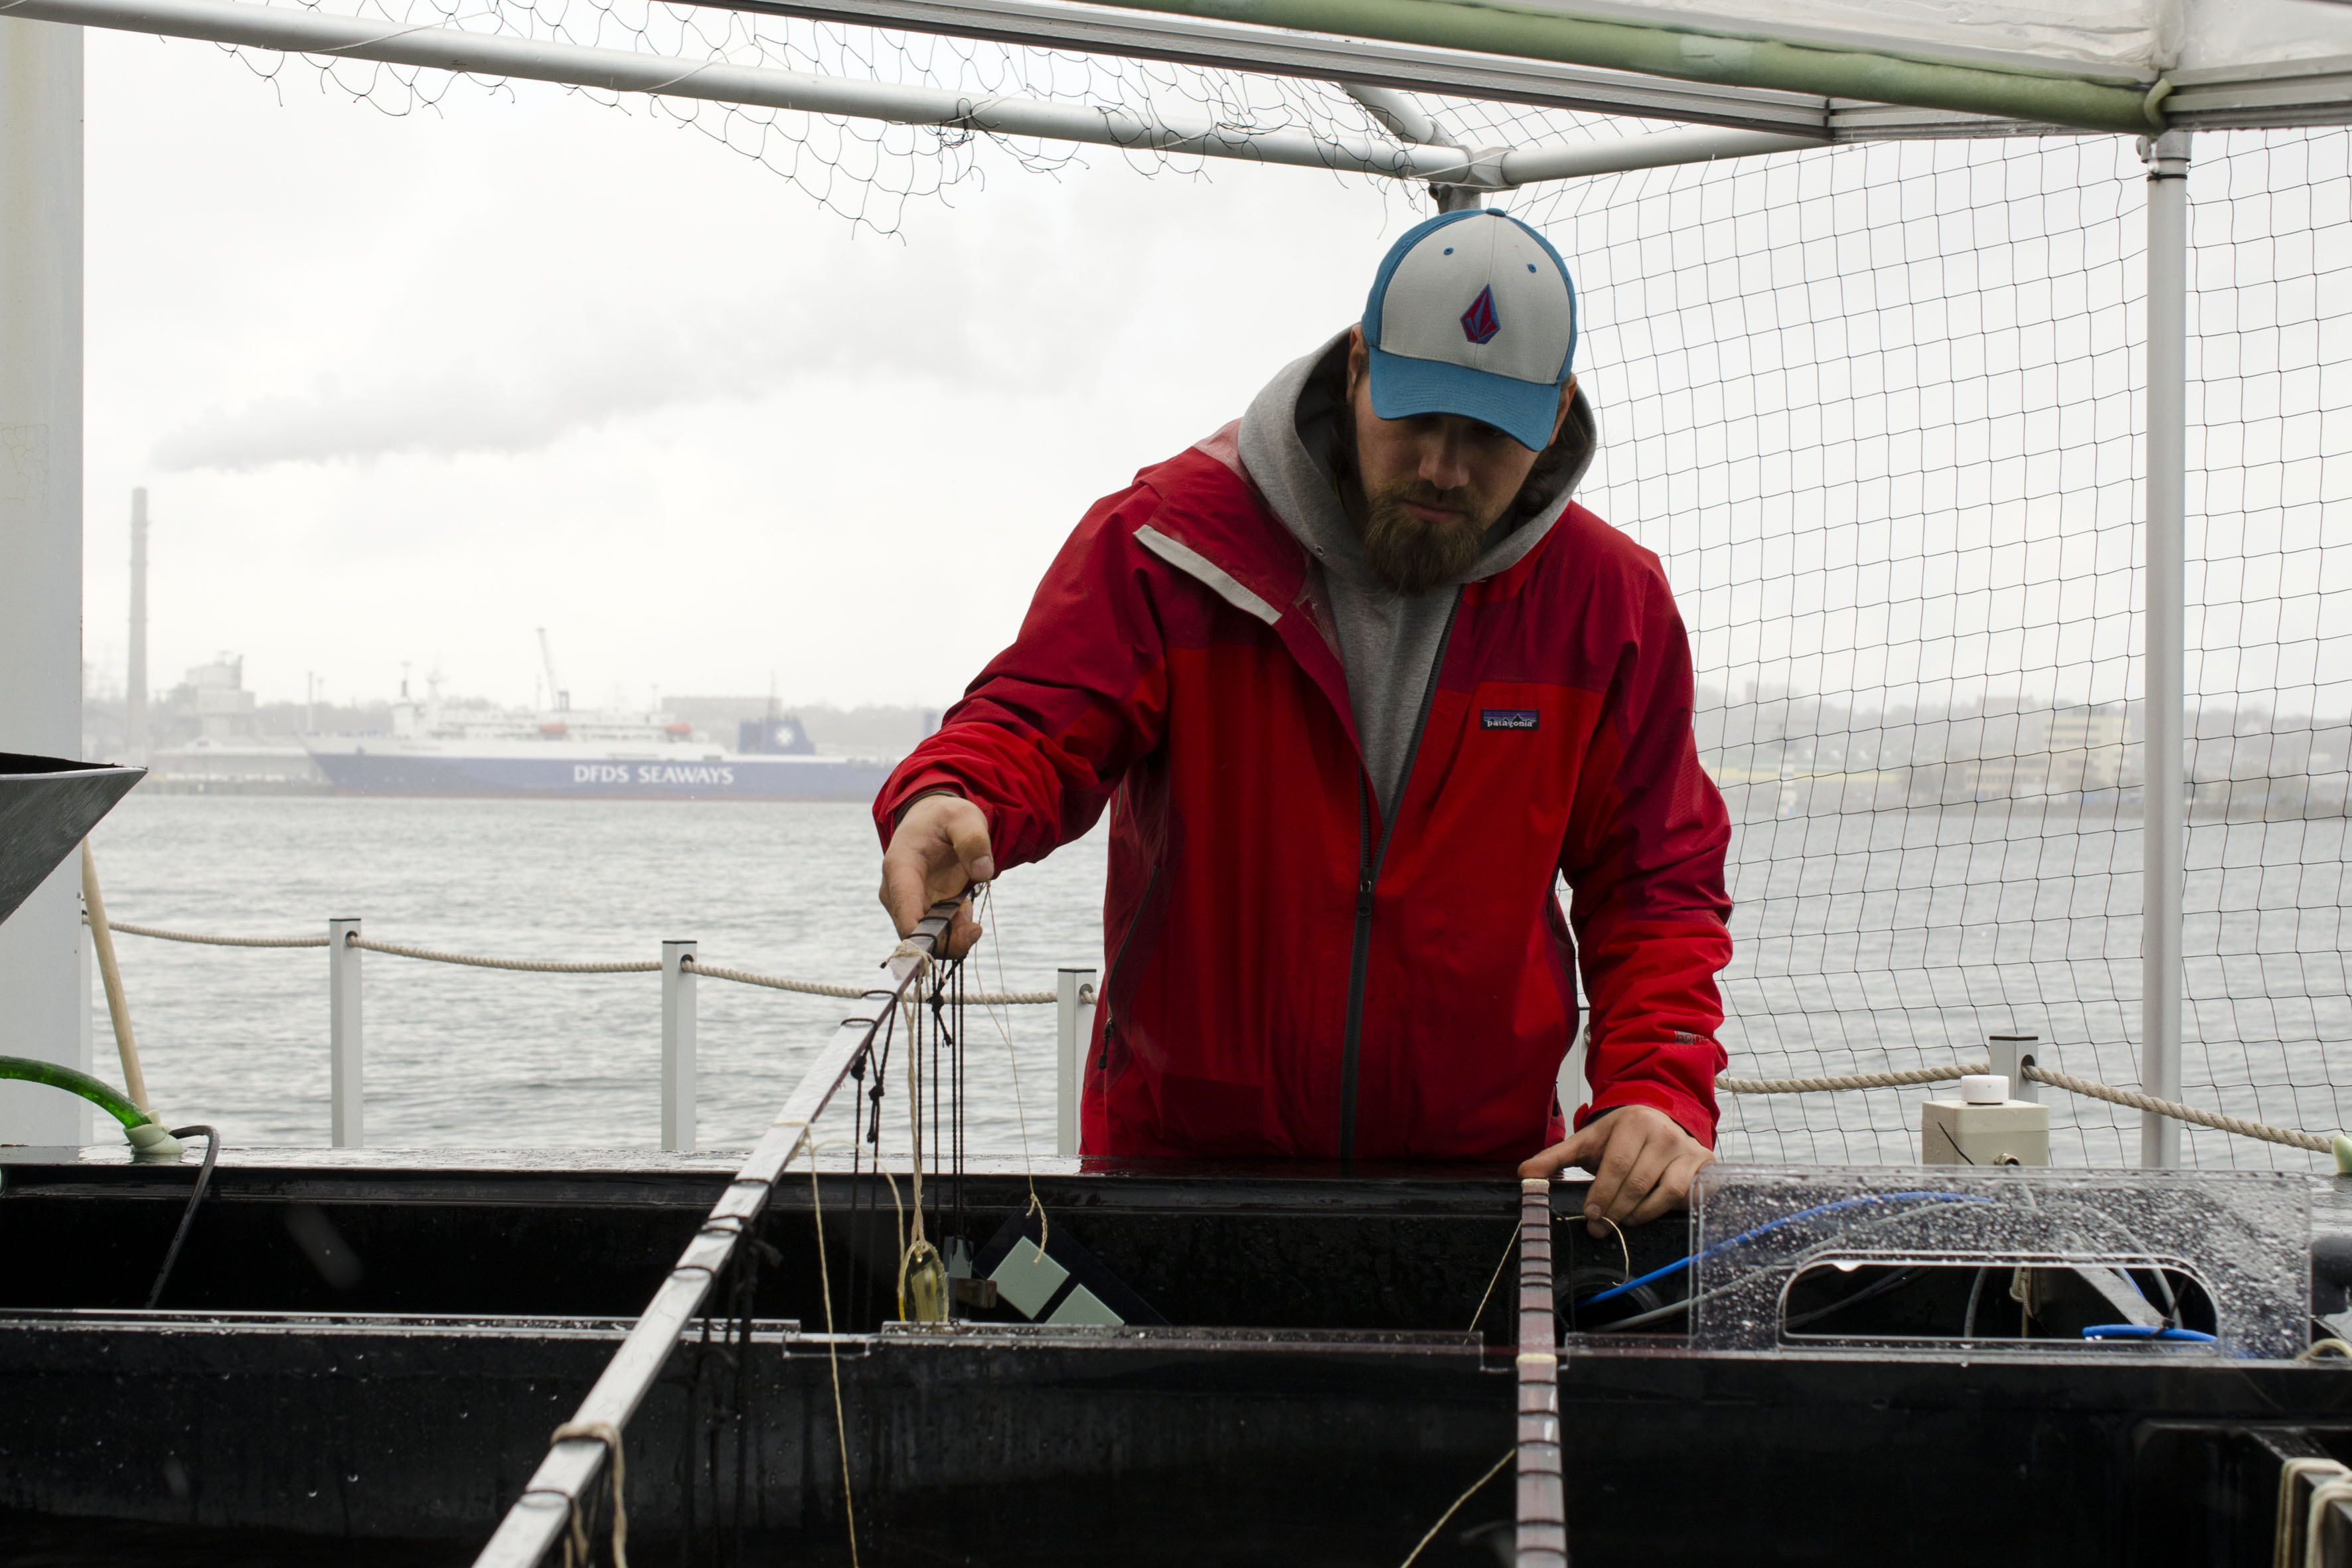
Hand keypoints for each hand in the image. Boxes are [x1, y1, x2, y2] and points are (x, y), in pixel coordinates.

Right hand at [878, 793, 992, 958]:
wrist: (933, 821)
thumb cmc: (944, 818)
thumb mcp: (964, 817)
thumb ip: (973, 840)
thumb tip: (983, 872)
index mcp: (900, 867)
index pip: (905, 911)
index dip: (925, 936)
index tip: (963, 938)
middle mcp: (896, 892)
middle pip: (917, 934)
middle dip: (951, 939)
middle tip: (976, 927)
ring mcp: (905, 904)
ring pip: (928, 938)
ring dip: (955, 934)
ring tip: (967, 904)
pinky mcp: (919, 912)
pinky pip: (937, 933)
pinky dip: (955, 929)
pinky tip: (963, 906)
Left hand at [1519, 1104, 1713, 1237]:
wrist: (1662, 1118)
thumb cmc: (1621, 1135)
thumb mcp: (1588, 1141)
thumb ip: (1555, 1157)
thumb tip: (1524, 1174)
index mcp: (1633, 1123)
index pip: (1616, 1165)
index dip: (1602, 1194)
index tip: (1589, 1215)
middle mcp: (1664, 1133)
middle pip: (1638, 1182)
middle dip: (1615, 1210)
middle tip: (1599, 1228)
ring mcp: (1687, 1148)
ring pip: (1665, 1192)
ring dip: (1641, 1213)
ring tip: (1624, 1221)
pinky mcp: (1704, 1165)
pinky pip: (1687, 1196)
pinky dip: (1667, 1210)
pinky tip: (1649, 1213)